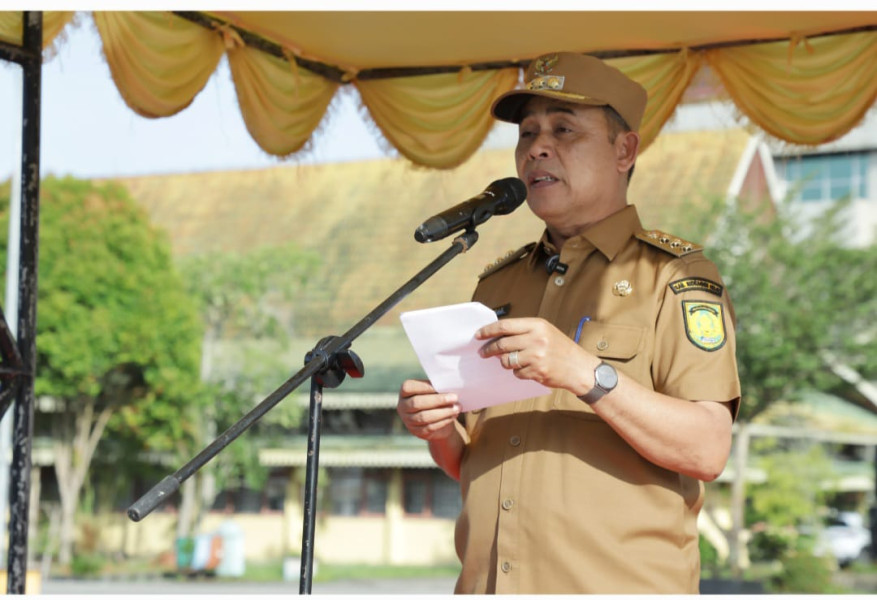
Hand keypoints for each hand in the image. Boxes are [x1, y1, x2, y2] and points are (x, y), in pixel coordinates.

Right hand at [397, 379, 460, 440]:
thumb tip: (448, 386)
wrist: (437, 419)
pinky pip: (430, 427)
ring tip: (457, 407)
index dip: (424, 387)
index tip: (441, 385)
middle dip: (437, 400)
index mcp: (404, 392)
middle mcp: (402, 407)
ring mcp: (408, 421)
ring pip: (424, 417)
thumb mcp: (433, 391)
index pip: (408, 388)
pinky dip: (444, 421)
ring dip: (443, 412)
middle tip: (454, 397)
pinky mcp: (417, 432)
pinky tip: (453, 415)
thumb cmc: (435, 399)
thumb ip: (436, 387)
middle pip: (417, 403)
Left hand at [476, 317, 595, 393]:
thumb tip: (497, 335)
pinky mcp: (537, 371)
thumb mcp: (545, 331)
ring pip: (506, 360)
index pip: (505, 326)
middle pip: (502, 344)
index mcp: (537, 325)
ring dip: (505, 362)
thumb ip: (524, 332)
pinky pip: (517, 373)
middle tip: (483, 353)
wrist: (579, 368)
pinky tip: (529, 369)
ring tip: (513, 361)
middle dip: (489, 349)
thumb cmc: (561, 348)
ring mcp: (536, 356)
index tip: (478, 335)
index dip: (488, 330)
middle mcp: (536, 339)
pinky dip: (518, 372)